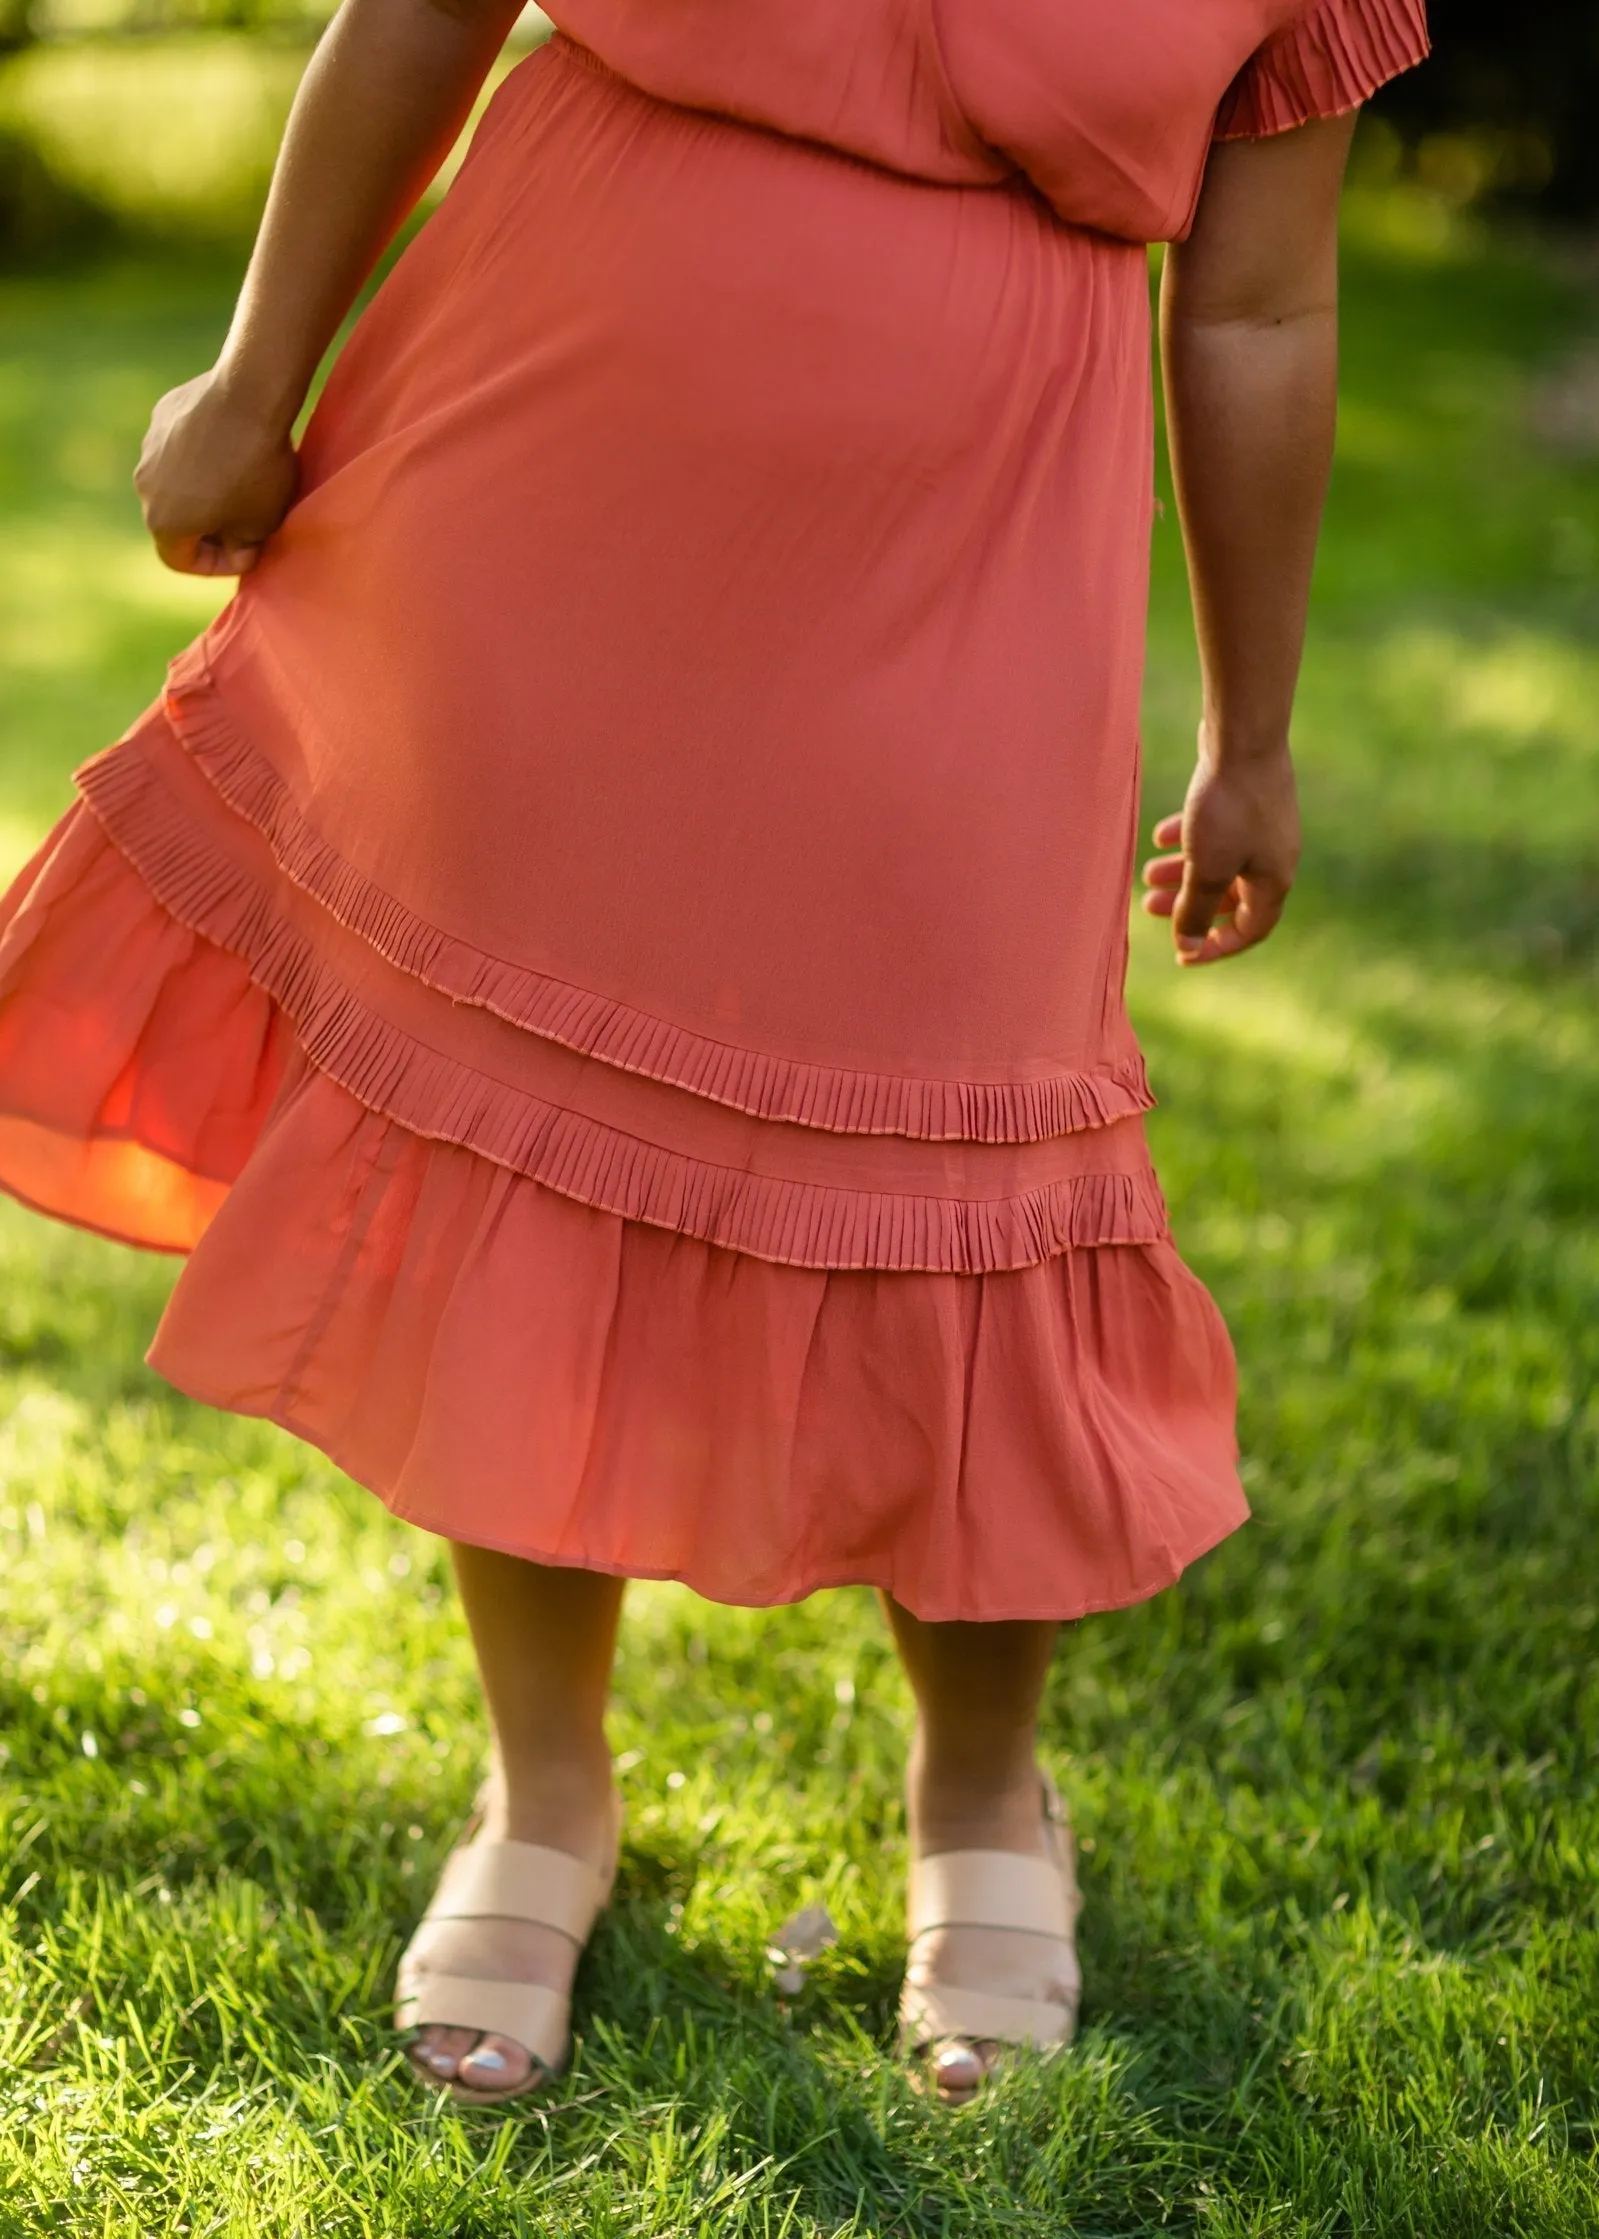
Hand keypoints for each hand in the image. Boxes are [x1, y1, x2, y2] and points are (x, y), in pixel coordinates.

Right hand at [133, 368, 299, 576]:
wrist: (249, 398)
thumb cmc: (257, 471)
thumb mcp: (261, 525)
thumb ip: (241, 547)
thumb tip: (236, 548)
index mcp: (162, 521)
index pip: (180, 560)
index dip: (215, 565)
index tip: (245, 553)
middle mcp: (145, 486)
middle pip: (174, 520)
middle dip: (208, 527)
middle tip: (245, 522)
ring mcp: (149, 447)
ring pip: (175, 480)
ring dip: (202, 489)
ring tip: (240, 481)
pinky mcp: (161, 415)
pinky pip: (178, 446)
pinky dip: (200, 454)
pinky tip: (231, 445)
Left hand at [1140, 734, 1299, 965]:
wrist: (1243, 738)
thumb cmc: (1227, 808)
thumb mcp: (1206, 868)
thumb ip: (1196, 910)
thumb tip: (1189, 947)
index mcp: (1273, 880)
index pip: (1251, 930)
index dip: (1217, 947)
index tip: (1182, 954)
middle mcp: (1274, 856)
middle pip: (1229, 896)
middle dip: (1188, 904)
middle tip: (1148, 906)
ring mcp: (1264, 826)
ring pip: (1219, 862)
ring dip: (1182, 871)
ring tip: (1146, 872)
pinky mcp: (1248, 799)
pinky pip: (1218, 831)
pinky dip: (1190, 838)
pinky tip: (1160, 836)